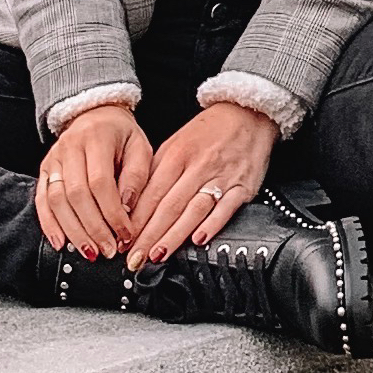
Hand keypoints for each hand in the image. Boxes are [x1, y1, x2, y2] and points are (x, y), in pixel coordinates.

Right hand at [35, 102, 151, 255]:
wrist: (96, 114)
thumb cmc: (122, 135)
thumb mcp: (140, 148)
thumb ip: (137, 177)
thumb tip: (127, 209)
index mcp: (96, 138)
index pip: (100, 182)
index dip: (112, 212)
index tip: (125, 234)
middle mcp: (70, 147)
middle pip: (76, 194)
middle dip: (93, 227)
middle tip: (109, 250)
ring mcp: (53, 159)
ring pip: (57, 200)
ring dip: (73, 231)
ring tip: (90, 251)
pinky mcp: (44, 170)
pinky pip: (41, 200)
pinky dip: (49, 224)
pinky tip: (60, 242)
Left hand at [126, 100, 276, 270]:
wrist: (248, 114)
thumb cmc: (210, 131)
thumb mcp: (176, 142)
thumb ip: (156, 171)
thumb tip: (134, 202)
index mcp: (177, 155)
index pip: (151, 193)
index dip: (136, 220)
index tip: (124, 240)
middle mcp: (198, 166)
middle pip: (169, 206)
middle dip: (149, 236)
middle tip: (135, 258)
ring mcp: (221, 177)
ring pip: (194, 210)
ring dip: (174, 236)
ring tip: (158, 255)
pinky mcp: (243, 186)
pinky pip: (226, 208)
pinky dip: (212, 225)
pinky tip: (199, 240)